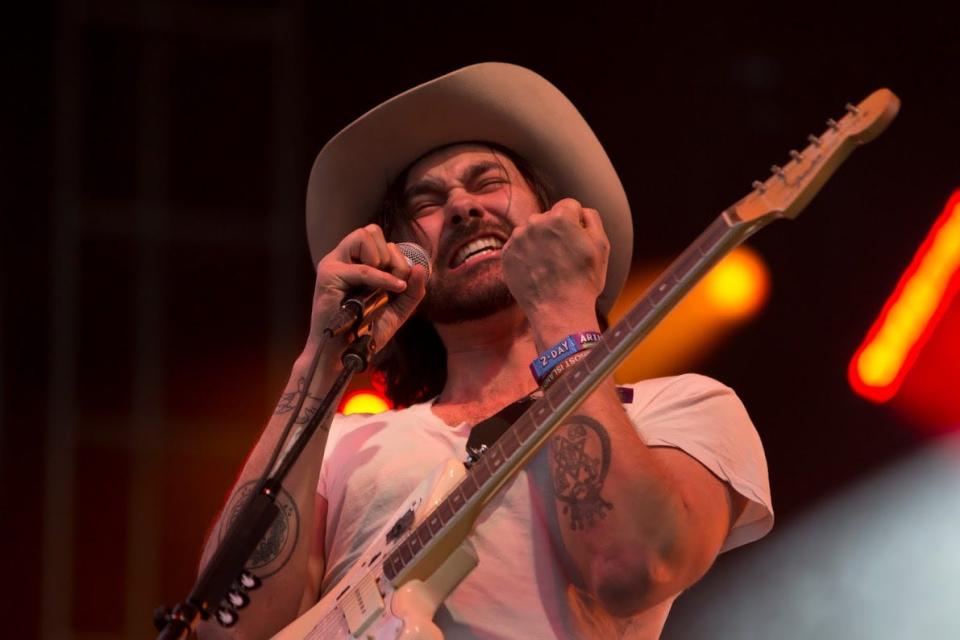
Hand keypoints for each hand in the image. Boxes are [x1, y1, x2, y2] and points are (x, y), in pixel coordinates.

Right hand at [307, 224, 427, 353]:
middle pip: (372, 230)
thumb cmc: (366, 332)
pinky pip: (364, 269)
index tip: (399, 284)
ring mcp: (334, 264)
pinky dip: (383, 279)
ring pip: (363, 236)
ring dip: (382, 260)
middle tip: (392, 281)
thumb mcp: (397, 310)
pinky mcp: (329, 275)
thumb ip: (413, 290)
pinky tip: (394, 288)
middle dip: (392, 256)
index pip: (380, 239)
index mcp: (357, 262)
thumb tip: (420, 267)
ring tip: (379, 284)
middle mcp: (344, 259)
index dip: (398, 258)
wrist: (344, 353)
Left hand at [501, 198, 609, 325]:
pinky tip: (537, 271)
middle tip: (563, 257)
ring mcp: (518, 238)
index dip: (576, 223)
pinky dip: (526, 255)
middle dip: (556, 231)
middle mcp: (535, 222)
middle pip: (549, 218)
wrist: (558, 311)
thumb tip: (580, 210)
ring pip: (532, 231)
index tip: (577, 241)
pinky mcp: (506, 254)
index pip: (569, 206)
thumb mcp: (601, 245)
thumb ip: (592, 218)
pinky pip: (519, 246)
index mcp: (560, 216)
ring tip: (549, 266)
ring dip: (540, 242)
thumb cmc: (583, 280)